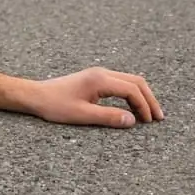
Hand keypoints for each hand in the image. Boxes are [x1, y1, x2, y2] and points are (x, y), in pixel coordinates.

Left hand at [0, 67, 163, 128]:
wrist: (36, 95)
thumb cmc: (55, 105)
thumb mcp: (82, 115)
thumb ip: (108, 117)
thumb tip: (132, 120)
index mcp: (100, 80)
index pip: (131, 90)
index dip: (144, 106)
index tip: (149, 122)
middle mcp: (102, 73)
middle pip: (136, 82)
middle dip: (149, 99)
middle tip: (158, 117)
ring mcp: (99, 74)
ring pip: (129, 81)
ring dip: (141, 96)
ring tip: (149, 114)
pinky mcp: (95, 79)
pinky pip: (120, 83)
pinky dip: (131, 94)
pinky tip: (133, 106)